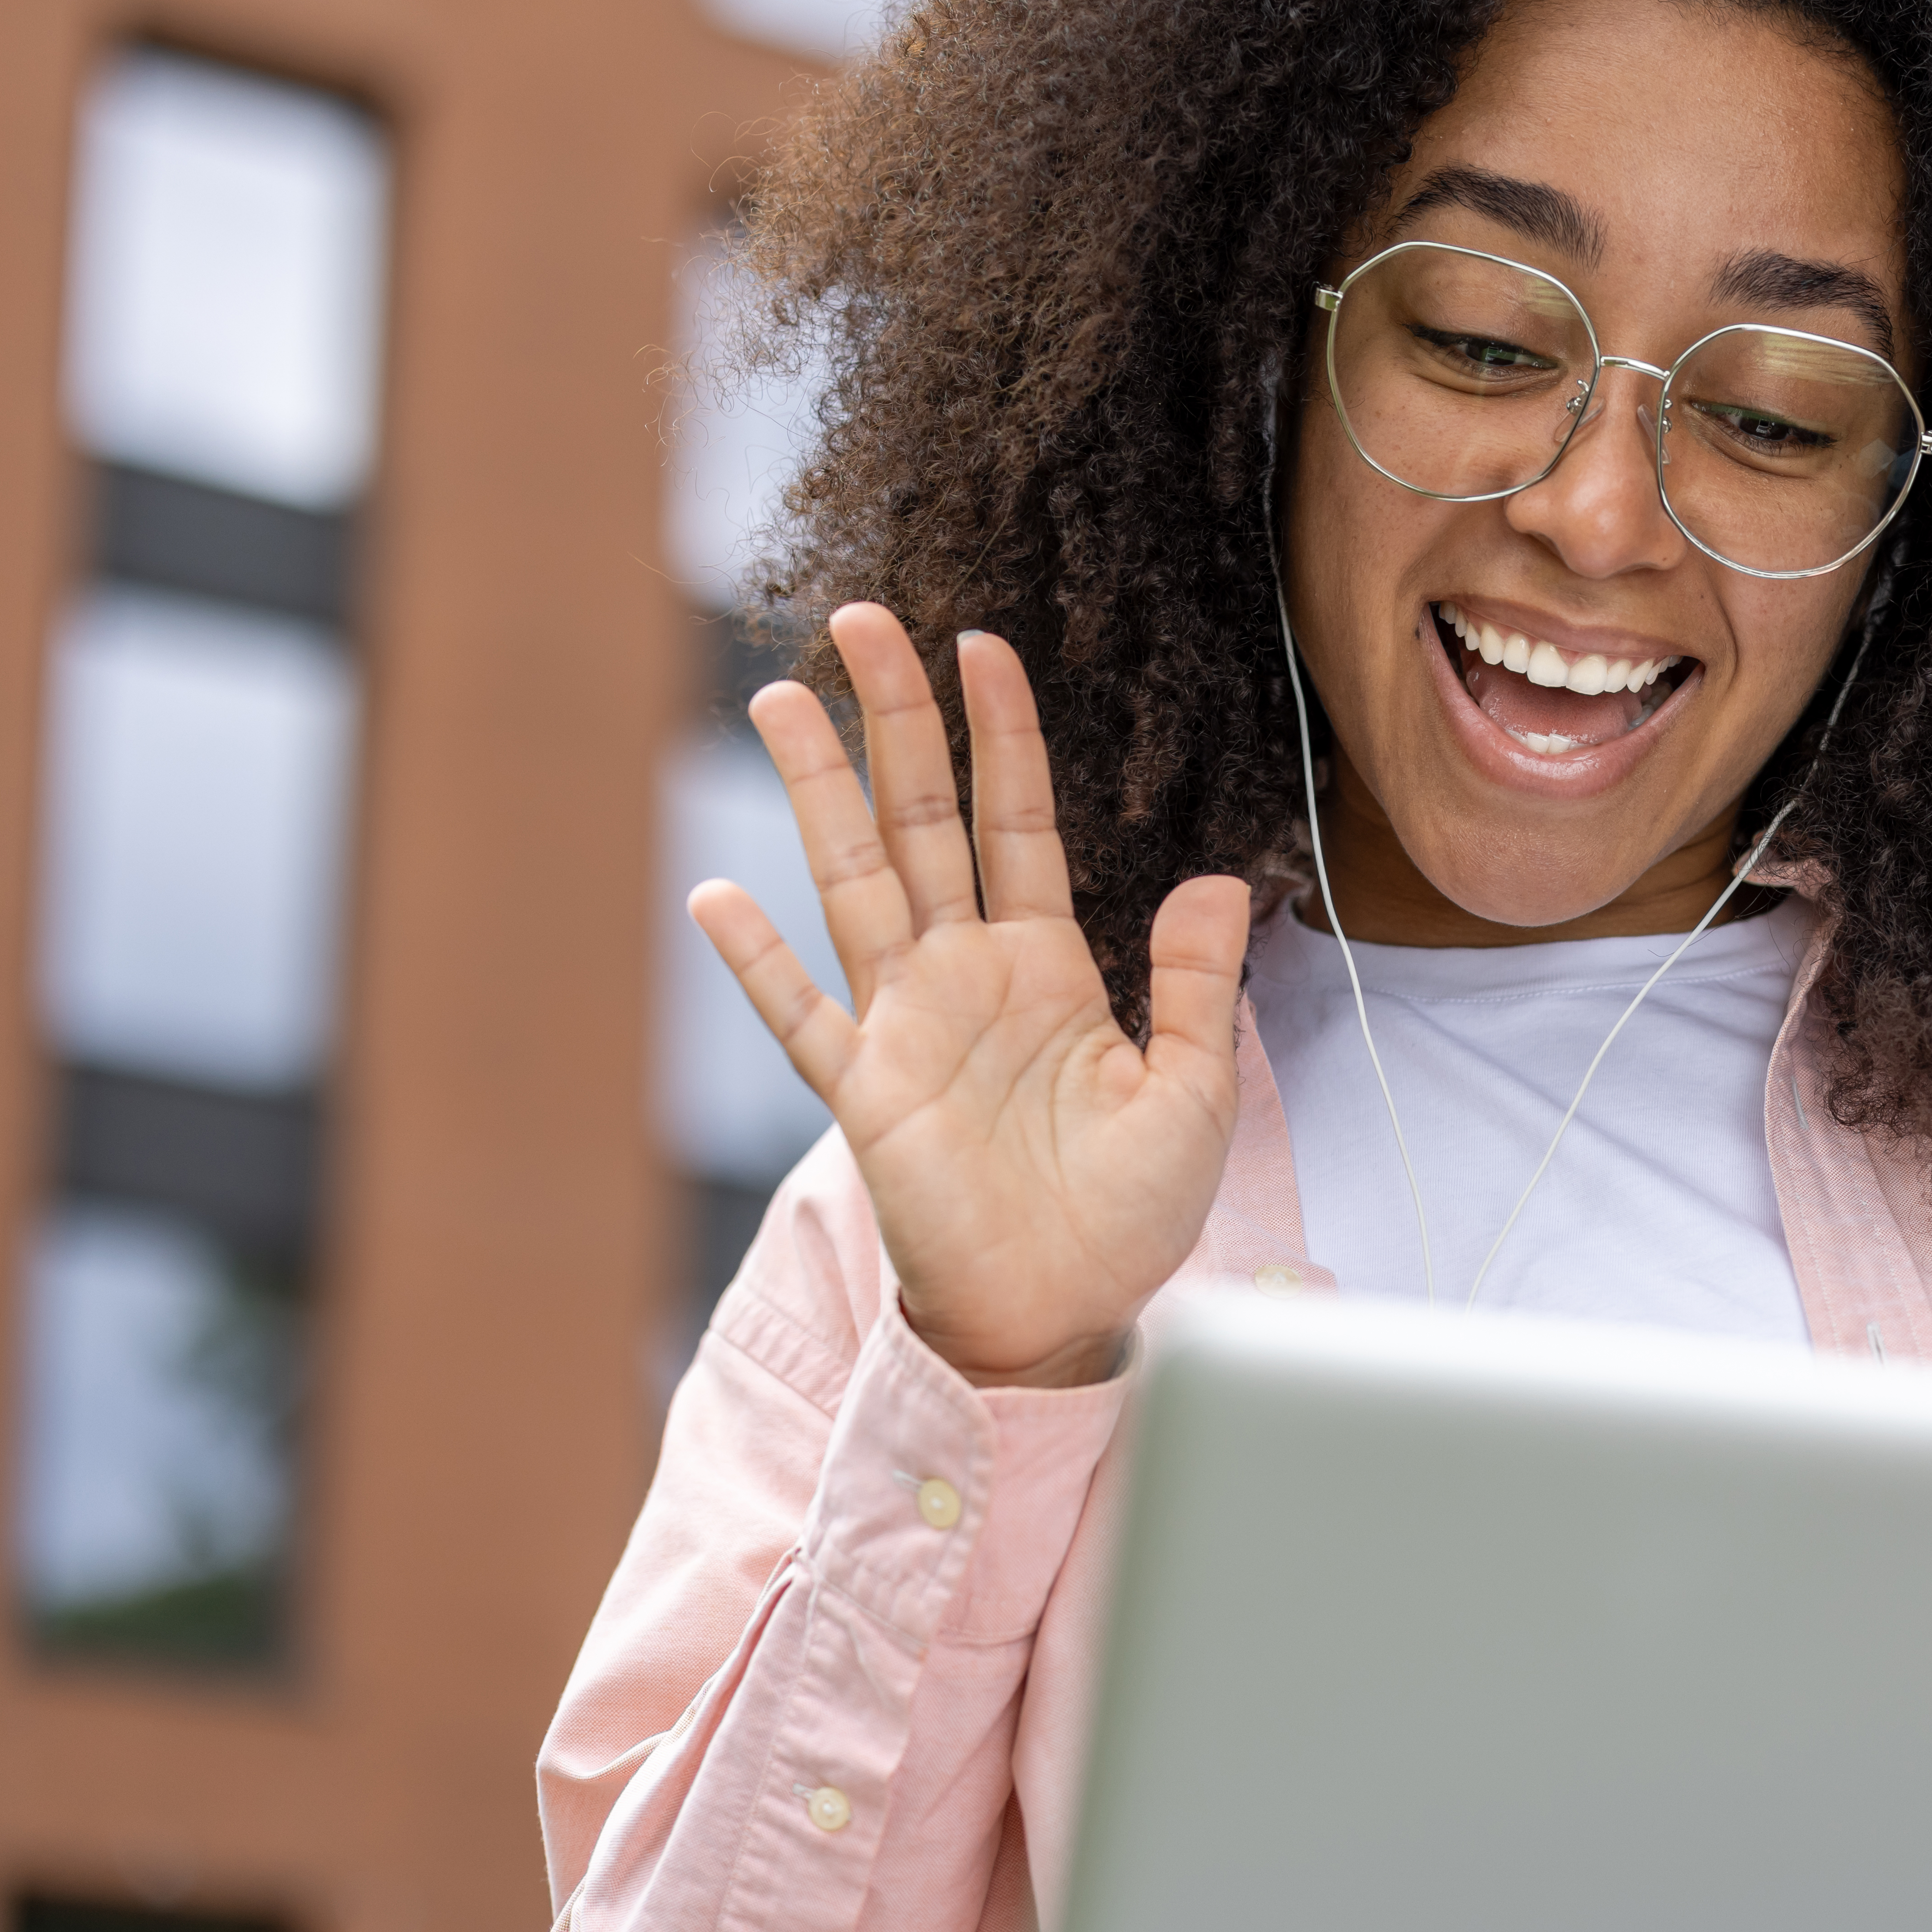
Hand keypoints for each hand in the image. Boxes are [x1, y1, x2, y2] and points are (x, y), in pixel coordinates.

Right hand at [687, 604, 1250, 1388]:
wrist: (1071, 1313)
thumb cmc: (1130, 1213)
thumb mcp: (1196, 1088)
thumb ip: (1199, 983)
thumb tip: (1214, 878)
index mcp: (1048, 965)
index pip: (1017, 818)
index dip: (1001, 732)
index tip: (982, 644)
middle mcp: (967, 975)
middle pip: (922, 816)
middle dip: (895, 719)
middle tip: (861, 619)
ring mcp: (908, 1026)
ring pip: (854, 880)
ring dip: (819, 792)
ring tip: (782, 698)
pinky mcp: (867, 1095)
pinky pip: (802, 1016)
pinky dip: (759, 961)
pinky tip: (717, 897)